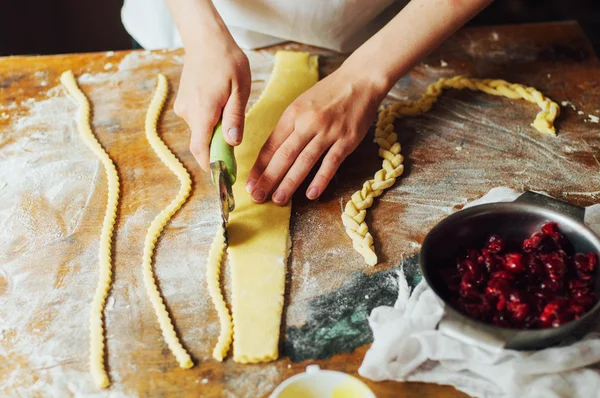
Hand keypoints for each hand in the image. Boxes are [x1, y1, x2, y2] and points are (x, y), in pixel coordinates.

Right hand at [173, 34, 249, 170]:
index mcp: (203, 111)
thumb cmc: (227, 61)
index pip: (200, 149)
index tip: (224, 176)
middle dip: (217, 149)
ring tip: (230, 115)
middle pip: (202, 142)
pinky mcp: (184, 103)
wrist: (205, 39)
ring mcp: (184, 107)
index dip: (211, 166)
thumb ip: (235, 118)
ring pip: (200, 131)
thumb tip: (232, 143)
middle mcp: (188, 112)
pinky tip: (221, 106)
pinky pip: (198, 120)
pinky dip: (209, 121)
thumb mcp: (240, 90)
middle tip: (235, 147)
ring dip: (214, 132)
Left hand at [246, 66, 388, 204]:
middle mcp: (307, 123)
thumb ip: (289, 127)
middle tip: (257, 197)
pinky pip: (330, 163)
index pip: (271, 145)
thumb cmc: (329, 94)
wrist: (360, 80)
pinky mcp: (346, 140)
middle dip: (268, 178)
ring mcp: (328, 132)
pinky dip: (320, 179)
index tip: (249, 183)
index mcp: (293, 114)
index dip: (259, 166)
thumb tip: (272, 153)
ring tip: (278, 200)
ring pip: (304, 161)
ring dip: (289, 182)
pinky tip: (311, 194)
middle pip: (284, 155)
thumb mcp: (302, 104)